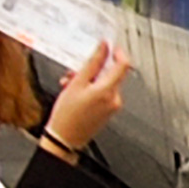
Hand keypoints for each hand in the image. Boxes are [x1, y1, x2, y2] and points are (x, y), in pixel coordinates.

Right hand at [46, 34, 133, 155]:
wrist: (64, 140)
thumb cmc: (67, 116)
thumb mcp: (76, 83)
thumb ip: (93, 63)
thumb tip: (104, 47)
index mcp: (108, 91)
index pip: (124, 64)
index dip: (117, 52)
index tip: (108, 47)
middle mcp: (114, 99)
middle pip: (110, 74)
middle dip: (93, 69)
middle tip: (75, 71)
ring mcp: (112, 106)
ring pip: (104, 83)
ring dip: (88, 79)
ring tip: (70, 84)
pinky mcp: (107, 112)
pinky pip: (102, 94)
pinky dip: (90, 89)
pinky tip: (75, 93)